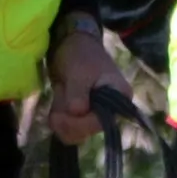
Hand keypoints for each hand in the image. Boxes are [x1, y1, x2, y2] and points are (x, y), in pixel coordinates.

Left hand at [42, 26, 118, 146]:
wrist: (71, 44)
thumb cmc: (80, 54)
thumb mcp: (79, 72)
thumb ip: (78, 94)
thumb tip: (77, 112)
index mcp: (119, 98)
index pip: (99, 123)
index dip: (78, 123)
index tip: (59, 115)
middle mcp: (110, 111)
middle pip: (85, 132)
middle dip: (65, 119)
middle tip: (57, 98)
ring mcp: (95, 114)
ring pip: (73, 132)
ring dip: (60, 115)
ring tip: (60, 92)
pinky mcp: (82, 115)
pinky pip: (67, 127)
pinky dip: (58, 116)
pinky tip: (58, 98)